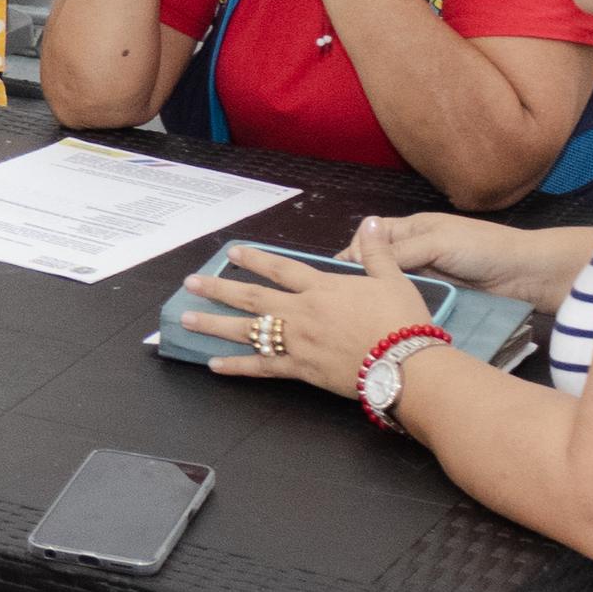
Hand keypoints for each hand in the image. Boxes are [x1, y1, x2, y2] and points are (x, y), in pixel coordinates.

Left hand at [169, 228, 435, 396]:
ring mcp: (297, 341)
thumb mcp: (393, 279)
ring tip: (187, 320)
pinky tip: (213, 366)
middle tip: (190, 284)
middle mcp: (301, 312)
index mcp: (322, 288)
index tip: (230, 252)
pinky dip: (236, 367)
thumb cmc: (402, 321)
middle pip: (252, 297)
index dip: (255, 259)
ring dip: (214, 324)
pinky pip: (261, 367)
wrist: (406, 364)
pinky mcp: (300, 369)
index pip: (281, 268)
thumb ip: (377, 252)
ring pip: (247, 330)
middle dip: (219, 288)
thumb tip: (371, 222)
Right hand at [359, 211, 592, 315]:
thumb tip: (357, 257)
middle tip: (345, 297)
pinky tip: (385, 317)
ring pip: (391, 283)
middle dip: (361, 276)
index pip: (370, 236)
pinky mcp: (437, 296)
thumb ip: (397, 252)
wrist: (526, 274)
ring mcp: (426, 275)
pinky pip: (409, 299)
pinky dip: (398, 305)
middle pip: (377, 261)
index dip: (354, 251)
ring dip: (379, 293)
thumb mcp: (436, 242)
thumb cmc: (482, 248)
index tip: (343, 272)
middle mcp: (414, 250)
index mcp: (412, 228)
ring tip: (359, 311)